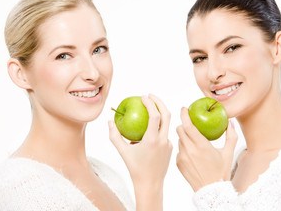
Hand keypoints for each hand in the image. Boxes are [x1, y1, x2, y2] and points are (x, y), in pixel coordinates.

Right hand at [109, 94, 171, 210]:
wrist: (150, 184)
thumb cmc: (134, 168)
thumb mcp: (122, 152)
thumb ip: (115, 136)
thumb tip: (110, 121)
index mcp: (152, 140)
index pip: (155, 115)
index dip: (151, 103)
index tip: (144, 96)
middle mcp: (163, 140)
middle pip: (167, 115)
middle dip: (159, 102)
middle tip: (150, 96)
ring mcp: (169, 144)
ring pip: (167, 124)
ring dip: (160, 113)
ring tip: (149, 109)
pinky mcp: (170, 147)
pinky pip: (165, 133)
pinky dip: (158, 127)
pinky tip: (149, 128)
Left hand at [176, 107, 236, 191]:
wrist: (211, 191)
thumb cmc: (221, 172)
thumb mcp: (229, 152)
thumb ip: (231, 135)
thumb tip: (230, 122)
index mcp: (202, 145)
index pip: (188, 125)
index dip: (184, 115)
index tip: (184, 109)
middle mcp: (190, 150)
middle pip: (179, 130)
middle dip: (183, 124)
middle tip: (189, 124)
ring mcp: (182, 157)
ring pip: (179, 140)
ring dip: (184, 137)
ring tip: (193, 141)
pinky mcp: (178, 163)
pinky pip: (178, 150)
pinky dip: (183, 148)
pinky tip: (192, 154)